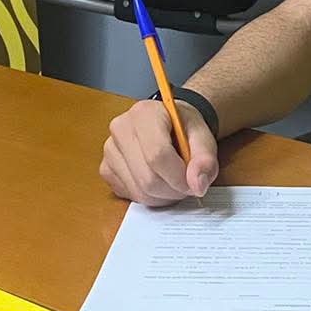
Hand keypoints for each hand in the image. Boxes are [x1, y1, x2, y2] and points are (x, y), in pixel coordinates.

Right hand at [99, 99, 217, 204]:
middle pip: (147, 178)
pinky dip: (148, 197)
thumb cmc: (183, 128)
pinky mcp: (106, 169)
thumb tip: (197, 185)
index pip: (158, 154)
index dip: (178, 177)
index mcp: (144, 113)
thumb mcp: (203, 137)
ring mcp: (110, 150)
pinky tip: (157, 182)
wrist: (169, 124)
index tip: (194, 183)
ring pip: (139, 191)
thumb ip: (205, 159)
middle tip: (186, 185)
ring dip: (162, 196)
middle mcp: (121, 128)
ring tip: (173, 181)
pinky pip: (129, 195)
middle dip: (173, 190)